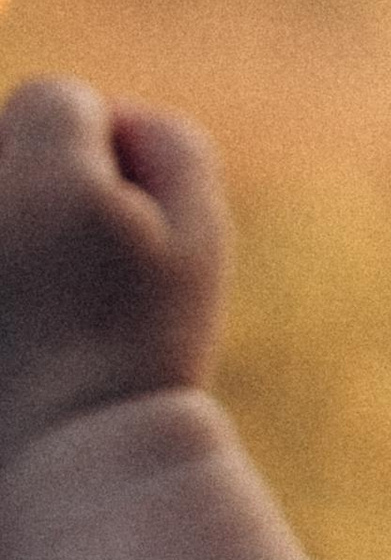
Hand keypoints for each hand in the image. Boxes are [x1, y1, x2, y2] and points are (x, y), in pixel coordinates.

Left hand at [0, 77, 230, 462]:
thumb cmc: (148, 351)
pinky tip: (18, 316)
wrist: (72, 461)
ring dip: (11, 220)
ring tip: (33, 298)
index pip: (59, 97)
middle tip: (71, 271)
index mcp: (45, 183)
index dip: (103, 154)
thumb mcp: (202, 239)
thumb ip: (173, 141)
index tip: (119, 230)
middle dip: (36, 176)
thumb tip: (114, 113)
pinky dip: (8, 271)